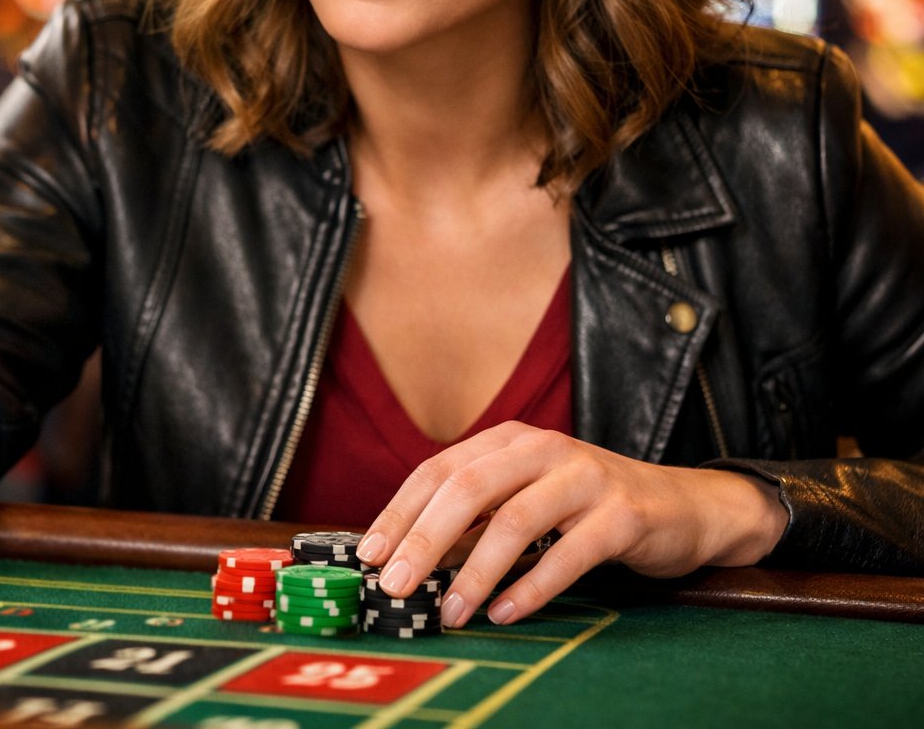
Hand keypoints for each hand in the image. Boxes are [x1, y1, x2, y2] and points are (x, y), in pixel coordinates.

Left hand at [353, 421, 786, 627]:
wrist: (684, 507)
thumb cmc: (589, 507)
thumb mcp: (525, 498)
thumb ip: (474, 520)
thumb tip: (409, 558)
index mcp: (509, 441)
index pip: (439, 470)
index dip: (400, 512)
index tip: (369, 554)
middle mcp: (544, 449)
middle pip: (468, 489)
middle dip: (424, 540)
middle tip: (396, 584)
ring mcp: (585, 478)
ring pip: (515, 521)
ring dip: (476, 573)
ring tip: (450, 611)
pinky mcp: (623, 514)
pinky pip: (569, 553)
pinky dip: (532, 586)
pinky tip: (505, 612)